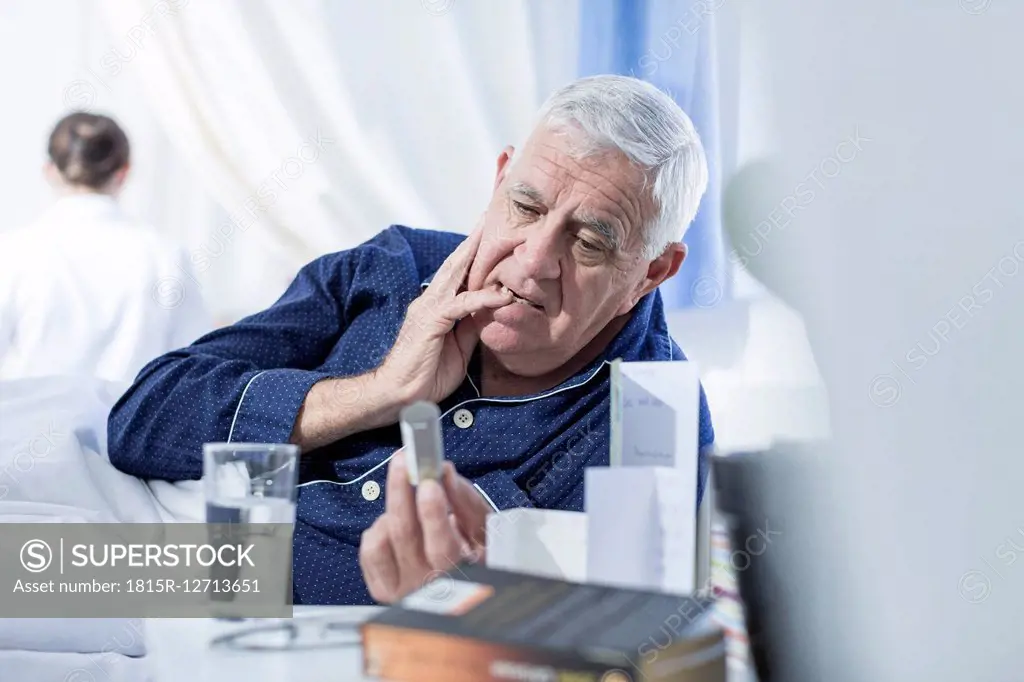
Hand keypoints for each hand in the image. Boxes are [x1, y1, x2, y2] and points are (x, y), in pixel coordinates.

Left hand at [359, 450, 491, 603]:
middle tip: (403, 461)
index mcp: (462, 571)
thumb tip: (443, 470)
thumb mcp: (482, 525)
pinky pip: (369, 550)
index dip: (433, 514)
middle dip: (401, 491)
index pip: (443, 547)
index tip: (429, 483)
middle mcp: (429, 586)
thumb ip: (464, 497)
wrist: (461, 581)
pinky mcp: (383, 588)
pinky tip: (396, 526)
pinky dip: (379, 529)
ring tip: (408, 504)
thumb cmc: (475, 549)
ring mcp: (402, 589)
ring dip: (392, 511)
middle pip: (405, 534)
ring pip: (382, 540)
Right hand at [375, 221, 510, 404]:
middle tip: (491, 212)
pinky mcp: (431, 322)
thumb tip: (493, 308)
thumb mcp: (460, 346)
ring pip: (456, 273)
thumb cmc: (426, 374)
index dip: (474, 252)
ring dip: (476, 252)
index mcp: (436, 304)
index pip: (458, 272)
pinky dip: (482, 298)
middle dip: (475, 237)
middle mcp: (430, 299)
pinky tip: (501, 295)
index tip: (491, 231)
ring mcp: (428, 308)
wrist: (399, 395)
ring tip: (493, 231)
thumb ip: (473, 324)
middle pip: (456, 261)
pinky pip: (461, 305)